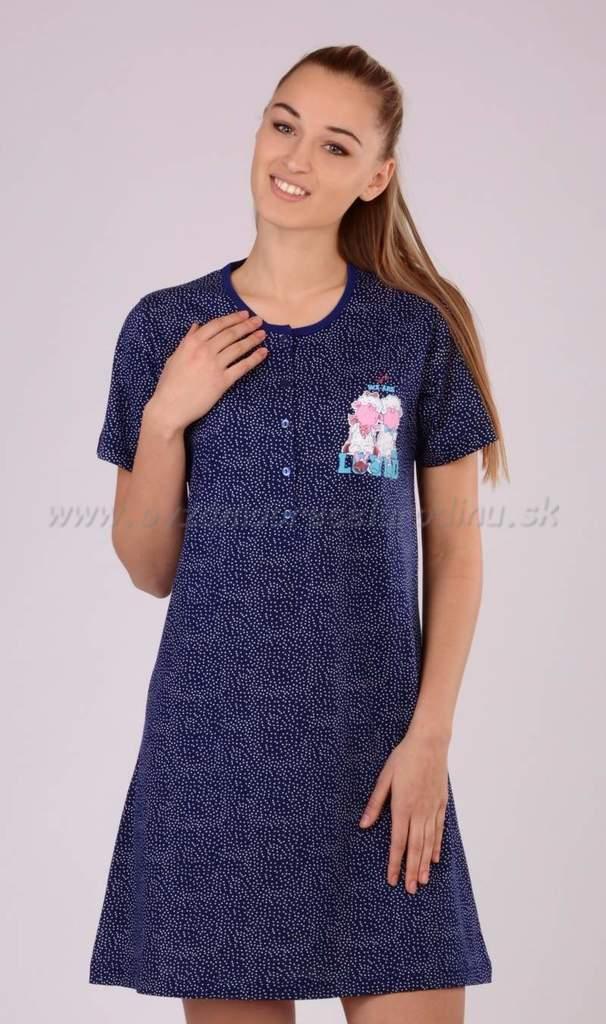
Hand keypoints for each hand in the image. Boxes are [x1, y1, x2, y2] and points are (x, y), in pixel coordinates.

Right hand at [147, 310, 267, 432]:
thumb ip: (187, 340)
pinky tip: (263, 353)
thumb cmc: (169, 384)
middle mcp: (204, 351)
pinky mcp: (222, 382)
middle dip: (246, 325)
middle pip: (230, 334)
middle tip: (258, 320)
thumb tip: (197, 325)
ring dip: (253, 339)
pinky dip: (255, 358)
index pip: (217, 325)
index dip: (233, 318)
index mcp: (192, 343)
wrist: (170, 407)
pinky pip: (242, 367)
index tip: (244, 314)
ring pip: (238, 348)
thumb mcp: (174, 357)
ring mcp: (214, 366)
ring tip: (263, 334)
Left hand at [358, 728, 449, 892]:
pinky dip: (437, 845)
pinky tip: (435, 858)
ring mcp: (432, 809)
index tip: (392, 879)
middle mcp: (419, 812)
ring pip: (429, 842)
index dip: (394, 862)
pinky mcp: (441, 803)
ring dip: (425, 863)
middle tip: (410, 889)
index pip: (398, 842)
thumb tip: (364, 825)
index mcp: (403, 807)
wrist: (430, 743)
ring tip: (423, 880)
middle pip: (415, 847)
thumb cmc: (404, 758)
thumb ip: (375, 803)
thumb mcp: (385, 778)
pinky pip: (439, 829)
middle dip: (411, 870)